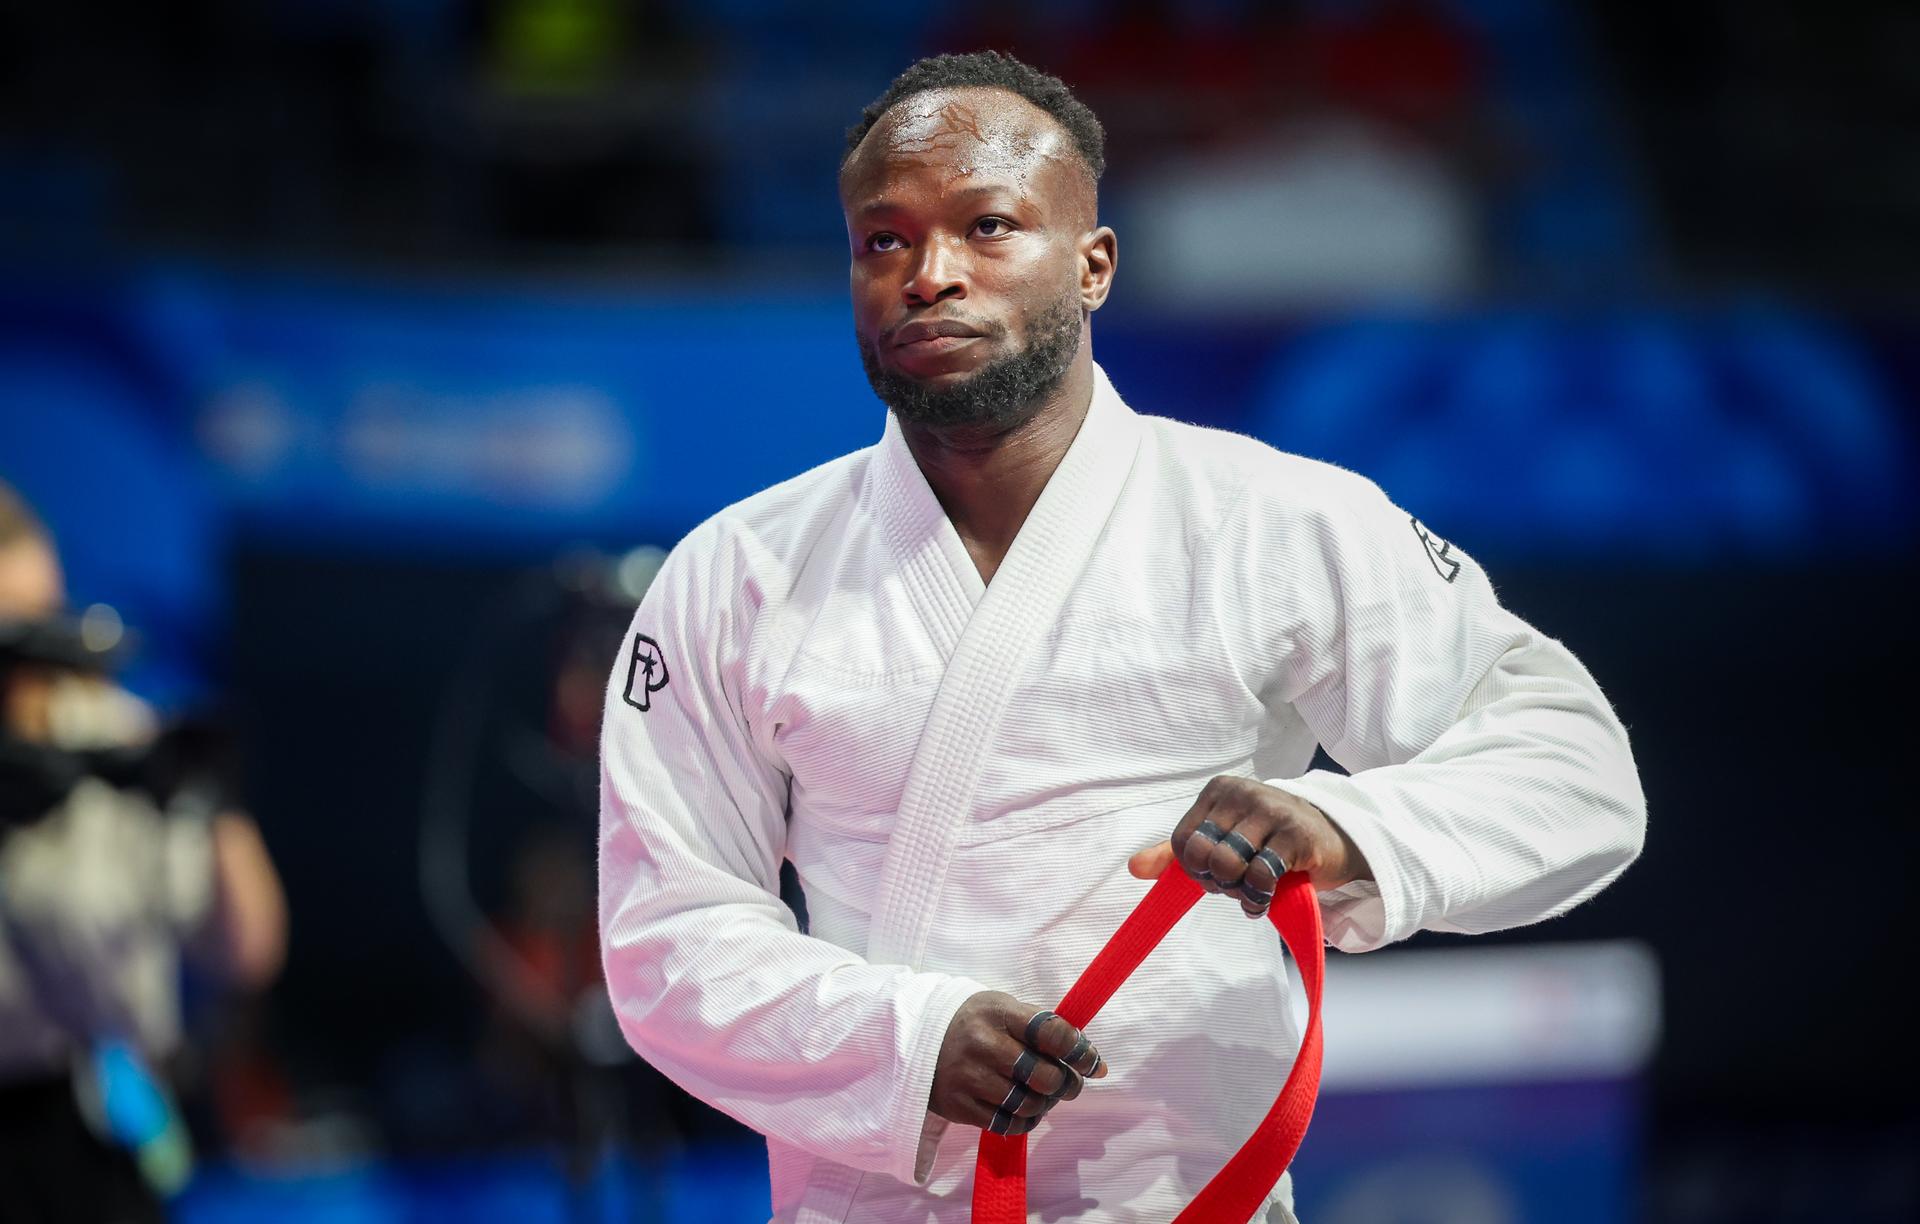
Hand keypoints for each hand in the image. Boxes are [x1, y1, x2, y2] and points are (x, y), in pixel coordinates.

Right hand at [929, 991, 1107, 1135]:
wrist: (918, 1038)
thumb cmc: (975, 1022)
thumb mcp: (1003, 1008)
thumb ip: (1043, 1027)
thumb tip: (1091, 1059)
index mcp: (999, 1013)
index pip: (1053, 1034)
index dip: (1081, 1052)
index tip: (1094, 1063)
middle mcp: (983, 1044)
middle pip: (1045, 1076)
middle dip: (1068, 1084)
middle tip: (1069, 1084)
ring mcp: (969, 1077)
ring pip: (1029, 1104)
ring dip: (1046, 1104)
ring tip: (1044, 1096)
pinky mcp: (959, 1106)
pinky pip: (1007, 1125)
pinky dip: (1025, 1121)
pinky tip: (1025, 1110)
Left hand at [1127, 776, 1371, 917]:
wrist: (1331, 837)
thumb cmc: (1269, 838)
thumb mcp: (1221, 838)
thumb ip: (1176, 852)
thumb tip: (1134, 868)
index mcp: (1218, 790)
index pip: (1182, 841)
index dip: (1194, 870)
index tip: (1214, 876)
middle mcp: (1243, 794)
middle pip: (1204, 855)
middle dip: (1216, 882)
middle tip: (1234, 885)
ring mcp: (1272, 811)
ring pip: (1229, 866)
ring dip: (1238, 892)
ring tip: (1251, 892)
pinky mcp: (1296, 836)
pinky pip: (1260, 877)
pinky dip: (1257, 900)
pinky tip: (1264, 900)